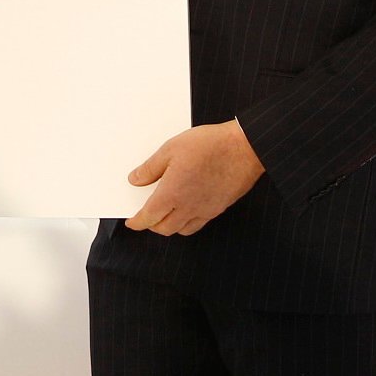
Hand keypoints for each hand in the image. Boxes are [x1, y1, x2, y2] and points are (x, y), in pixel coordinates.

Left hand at [122, 119, 264, 235]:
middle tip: (145, 216)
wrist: (244, 148)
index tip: (131, 222)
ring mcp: (206, 210)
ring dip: (169, 226)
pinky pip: (199, 224)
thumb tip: (135, 180)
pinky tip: (185, 209)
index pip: (149, 217)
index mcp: (172, 194)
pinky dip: (187, 223)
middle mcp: (188, 208)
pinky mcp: (219, 208)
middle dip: (151, 225)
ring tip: (164, 214)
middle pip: (164, 228)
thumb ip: (150, 168)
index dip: (137, 222)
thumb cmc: (209, 145)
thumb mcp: (170, 149)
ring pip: (182, 230)